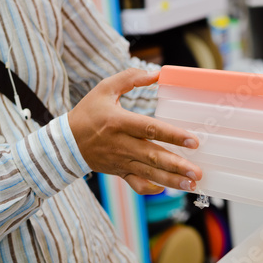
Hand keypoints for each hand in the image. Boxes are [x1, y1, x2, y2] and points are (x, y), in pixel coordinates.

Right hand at [68, 68, 201, 194]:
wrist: (65, 142)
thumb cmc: (88, 113)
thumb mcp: (105, 89)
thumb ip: (130, 78)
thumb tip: (156, 74)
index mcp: (120, 122)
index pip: (150, 129)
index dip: (173, 135)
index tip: (193, 141)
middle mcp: (122, 144)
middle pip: (153, 156)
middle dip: (176, 166)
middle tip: (197, 172)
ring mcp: (121, 161)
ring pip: (149, 173)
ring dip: (171, 181)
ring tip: (191, 185)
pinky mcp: (119, 172)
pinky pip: (136, 184)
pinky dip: (150, 189)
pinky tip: (165, 189)